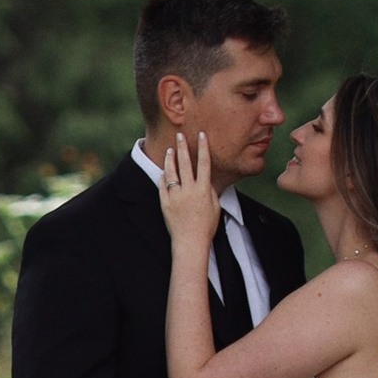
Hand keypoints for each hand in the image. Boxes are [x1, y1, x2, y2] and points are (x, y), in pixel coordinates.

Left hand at [155, 126, 220, 251]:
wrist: (190, 242)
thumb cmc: (206, 227)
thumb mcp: (215, 207)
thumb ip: (211, 191)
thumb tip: (208, 179)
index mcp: (203, 190)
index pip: (204, 163)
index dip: (203, 147)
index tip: (202, 135)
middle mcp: (189, 190)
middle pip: (185, 163)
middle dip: (183, 147)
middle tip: (180, 135)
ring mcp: (175, 196)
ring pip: (171, 173)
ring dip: (170, 159)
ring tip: (170, 150)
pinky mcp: (165, 203)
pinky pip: (162, 186)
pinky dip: (163, 177)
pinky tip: (163, 171)